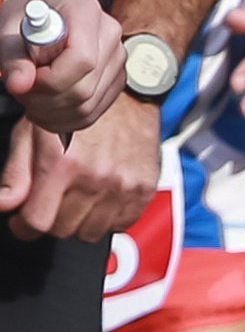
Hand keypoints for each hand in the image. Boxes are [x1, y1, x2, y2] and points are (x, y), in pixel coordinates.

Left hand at [3, 0, 125, 137]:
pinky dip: (65, 119)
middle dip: (46, 101)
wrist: (42, 19)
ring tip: (30, 100)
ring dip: (52, 113)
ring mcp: (117, 59)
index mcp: (85, 11)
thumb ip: (13, 58)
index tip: (27, 80)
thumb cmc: (25, 20)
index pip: (82, 59)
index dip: (52, 79)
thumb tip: (19, 84)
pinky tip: (46, 110)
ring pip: (88, 106)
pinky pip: (93, 113)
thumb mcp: (8, 31)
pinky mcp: (116, 80)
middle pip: (85, 88)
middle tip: (21, 93)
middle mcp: (109, 34)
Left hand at [3, 87, 160, 242]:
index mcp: (62, 164)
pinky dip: (106, 218)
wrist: (125, 99)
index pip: (37, 221)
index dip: (24, 225)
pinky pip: (120, 225)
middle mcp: (95, 179)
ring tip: (76, 197)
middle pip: (63, 229)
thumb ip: (17, 173)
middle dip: (51, 219)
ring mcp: (122, 187)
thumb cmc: (72, 113)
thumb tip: (3, 204)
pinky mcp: (143, 190)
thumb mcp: (32, 134)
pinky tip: (100, 197)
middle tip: (51, 200)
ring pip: (90, 232)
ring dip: (78, 221)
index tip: (23, 221)